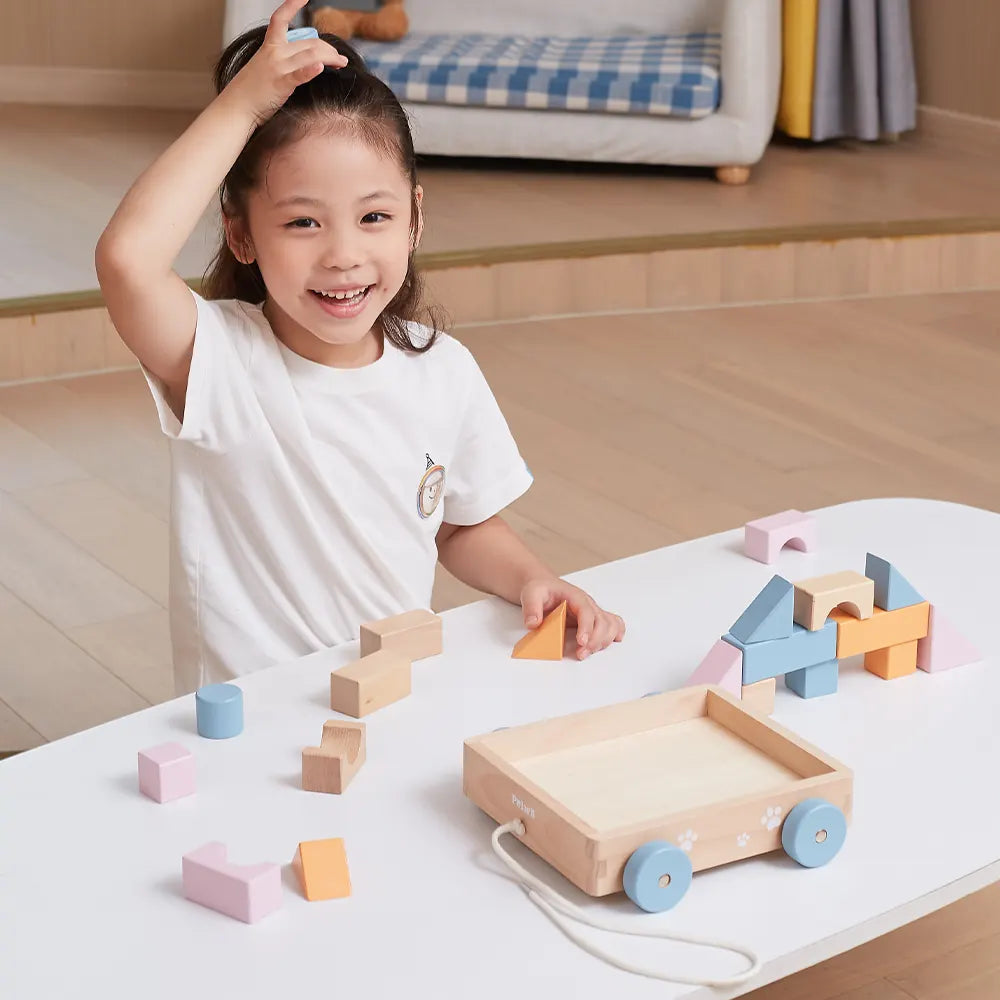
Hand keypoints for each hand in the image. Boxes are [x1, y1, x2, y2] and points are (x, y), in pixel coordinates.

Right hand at [225, 0, 348, 122]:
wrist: (237, 106)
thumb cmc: (252, 90)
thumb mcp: (265, 66)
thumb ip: (282, 59)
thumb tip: (301, 60)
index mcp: (270, 46)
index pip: (280, 18)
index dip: (292, 5)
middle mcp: (275, 52)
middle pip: (310, 43)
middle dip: (329, 50)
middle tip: (340, 59)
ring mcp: (278, 67)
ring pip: (312, 54)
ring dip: (331, 58)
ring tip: (342, 63)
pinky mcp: (281, 83)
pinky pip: (300, 74)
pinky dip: (312, 70)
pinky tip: (322, 68)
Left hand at [520, 578, 625, 660]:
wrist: (543, 586)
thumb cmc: (540, 589)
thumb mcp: (531, 594)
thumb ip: (531, 608)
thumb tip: (533, 623)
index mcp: (575, 596)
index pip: (586, 611)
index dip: (586, 628)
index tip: (581, 642)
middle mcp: (587, 604)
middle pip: (602, 621)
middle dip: (594, 640)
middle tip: (580, 653)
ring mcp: (592, 612)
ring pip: (609, 625)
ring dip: (603, 641)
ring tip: (586, 652)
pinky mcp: (592, 620)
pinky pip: (613, 624)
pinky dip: (615, 634)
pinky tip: (612, 642)